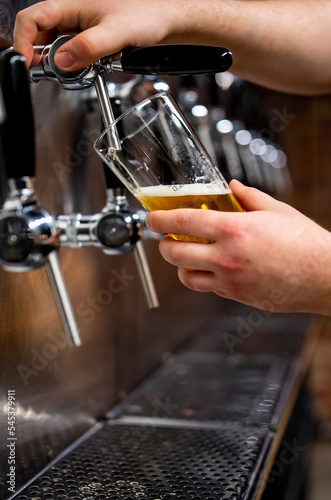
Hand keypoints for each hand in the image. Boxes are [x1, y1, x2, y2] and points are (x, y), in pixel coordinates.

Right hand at [13, 0, 199, 69]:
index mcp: (71, 6)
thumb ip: (87, 47)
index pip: (31, 19)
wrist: (166, 22)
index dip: (22, 41)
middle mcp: (72, 16)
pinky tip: (86, 69)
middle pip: (40, 36)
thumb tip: (62, 61)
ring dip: (60, 64)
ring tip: (73, 71)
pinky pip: (73, 54)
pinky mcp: (90, 40)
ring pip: (57, 47)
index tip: (25, 63)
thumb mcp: (115, 33)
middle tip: (53, 74)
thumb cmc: (145, 16)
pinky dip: (75, 65)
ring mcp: (80, 29)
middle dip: (41, 57)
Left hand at [146, 180, 330, 314]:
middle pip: (175, 253)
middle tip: (166, 237)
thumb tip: (230, 188)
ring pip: (185, 276)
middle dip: (163, 244)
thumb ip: (247, 197)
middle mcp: (226, 257)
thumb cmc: (305, 243)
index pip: (184, 221)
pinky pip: (207, 288)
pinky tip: (212, 267)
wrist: (325, 277)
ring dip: (179, 264)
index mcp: (234, 230)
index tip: (152, 217)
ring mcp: (230, 281)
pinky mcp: (237, 296)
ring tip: (187, 253)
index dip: (160, 218)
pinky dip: (202, 277)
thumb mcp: (276, 210)